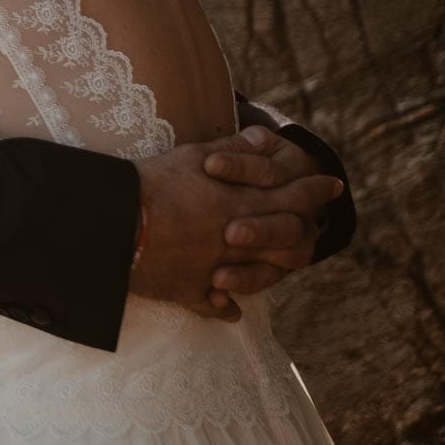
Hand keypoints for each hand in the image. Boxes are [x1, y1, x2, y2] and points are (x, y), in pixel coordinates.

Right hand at [130, 134, 345, 319]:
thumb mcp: (193, 156)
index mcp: (239, 204)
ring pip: (261, 274)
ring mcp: (216, 268)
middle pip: (287, 240)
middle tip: (319, 225)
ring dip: (272, 270)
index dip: (313, 190)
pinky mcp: (190, 290)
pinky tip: (228, 306)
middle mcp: (235, 239)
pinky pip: (216, 304)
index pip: (291, 197)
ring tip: (280, 265)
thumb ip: (234, 151)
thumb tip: (265, 137)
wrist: (112, 222)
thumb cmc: (151, 183)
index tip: (331, 185)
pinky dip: (224, 305)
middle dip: (306, 229)